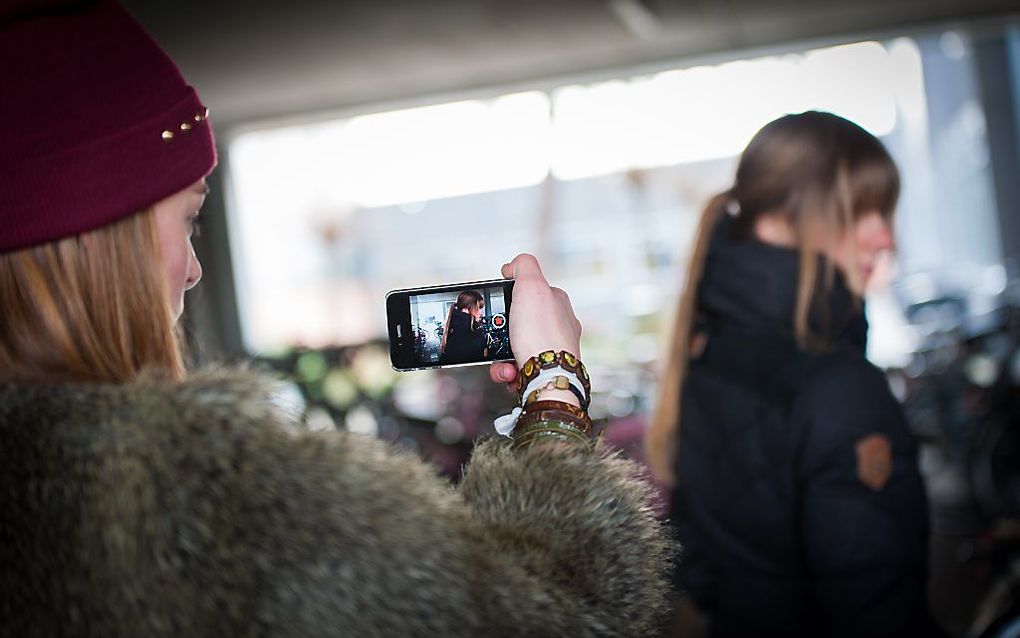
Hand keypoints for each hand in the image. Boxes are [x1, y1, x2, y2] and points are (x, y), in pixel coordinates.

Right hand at [489, 254, 581, 388]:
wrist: (548, 376)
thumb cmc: (542, 333)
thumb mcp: (531, 285)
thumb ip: (522, 266)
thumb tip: (511, 266)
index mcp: (558, 303)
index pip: (533, 292)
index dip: (512, 296)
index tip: (500, 304)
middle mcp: (559, 326)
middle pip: (520, 322)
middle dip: (502, 330)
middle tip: (495, 335)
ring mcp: (551, 350)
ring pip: (515, 347)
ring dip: (501, 355)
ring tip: (502, 360)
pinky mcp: (543, 371)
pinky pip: (517, 368)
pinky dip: (508, 371)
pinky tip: (510, 371)